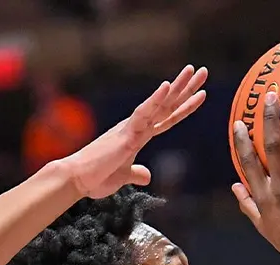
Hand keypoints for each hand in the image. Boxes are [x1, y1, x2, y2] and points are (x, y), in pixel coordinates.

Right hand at [55, 65, 207, 198]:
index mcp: (138, 136)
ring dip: (177, 87)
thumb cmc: (96, 176)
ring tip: (193, 70)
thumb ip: (135, 173)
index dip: (184, 106)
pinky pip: (143, 114)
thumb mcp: (122, 176)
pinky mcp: (126, 134)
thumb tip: (147, 175)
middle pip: (167, 105)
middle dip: (185, 88)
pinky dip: (156, 99)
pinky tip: (167, 86)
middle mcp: (136, 127)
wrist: (76, 178)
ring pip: (159, 104)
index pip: (167, 118)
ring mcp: (132, 128)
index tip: (200, 94)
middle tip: (203, 71)